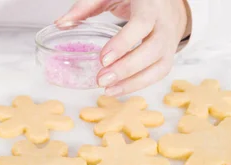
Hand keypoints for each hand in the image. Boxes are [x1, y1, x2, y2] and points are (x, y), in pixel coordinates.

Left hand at [57, 0, 190, 95]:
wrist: (165, 1)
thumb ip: (85, 6)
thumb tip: (61, 23)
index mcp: (150, 3)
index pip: (142, 23)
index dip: (124, 42)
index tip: (103, 58)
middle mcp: (164, 22)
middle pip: (153, 48)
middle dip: (127, 67)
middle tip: (102, 79)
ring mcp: (170, 40)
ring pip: (160, 65)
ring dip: (134, 82)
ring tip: (108, 89)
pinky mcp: (169, 54)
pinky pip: (159, 73)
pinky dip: (139, 84)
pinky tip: (119, 89)